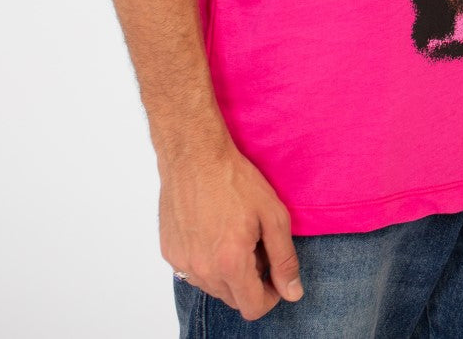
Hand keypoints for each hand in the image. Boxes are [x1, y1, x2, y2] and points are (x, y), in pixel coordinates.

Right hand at [159, 135, 303, 319]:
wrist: (194, 155)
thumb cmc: (234, 179)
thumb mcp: (273, 215)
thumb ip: (284, 259)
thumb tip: (293, 293)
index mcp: (231, 264)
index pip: (253, 308)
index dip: (270, 296)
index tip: (274, 275)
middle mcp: (203, 270)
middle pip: (233, 299)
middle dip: (250, 281)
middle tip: (256, 245)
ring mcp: (182, 262)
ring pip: (212, 286)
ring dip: (227, 273)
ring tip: (234, 235)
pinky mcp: (169, 252)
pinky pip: (193, 270)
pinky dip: (206, 261)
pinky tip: (212, 231)